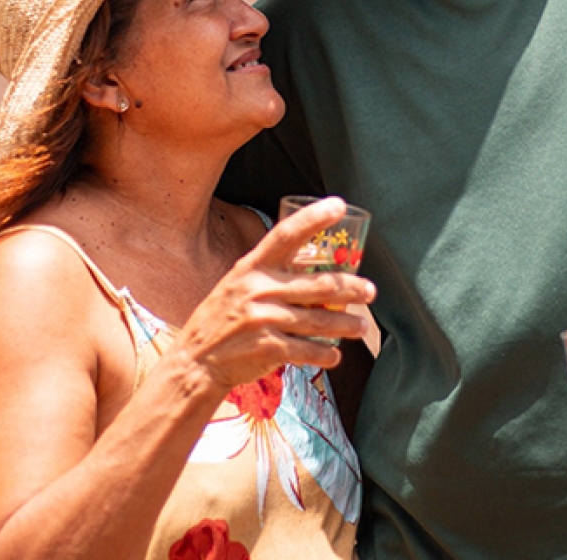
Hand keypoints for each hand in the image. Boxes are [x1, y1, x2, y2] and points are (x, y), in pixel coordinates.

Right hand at [171, 198, 376, 393]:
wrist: (196, 361)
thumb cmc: (222, 319)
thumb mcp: (237, 286)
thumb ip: (269, 276)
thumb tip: (312, 266)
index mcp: (251, 268)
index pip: (285, 235)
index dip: (313, 218)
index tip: (338, 205)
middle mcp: (258, 290)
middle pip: (318, 284)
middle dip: (351, 288)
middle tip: (370, 291)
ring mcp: (264, 320)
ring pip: (319, 320)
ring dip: (346, 324)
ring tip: (361, 326)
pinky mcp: (268, 348)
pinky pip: (307, 350)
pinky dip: (325, 354)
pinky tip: (335, 354)